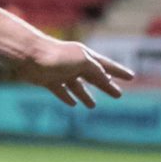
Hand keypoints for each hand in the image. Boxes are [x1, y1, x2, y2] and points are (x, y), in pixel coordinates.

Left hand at [20, 37, 134, 107]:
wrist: (29, 55)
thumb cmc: (57, 56)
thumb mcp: (83, 62)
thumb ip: (95, 71)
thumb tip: (105, 79)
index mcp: (85, 57)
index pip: (106, 66)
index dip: (119, 72)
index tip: (131, 77)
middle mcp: (74, 64)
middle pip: (94, 78)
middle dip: (106, 86)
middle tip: (118, 95)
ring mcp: (61, 73)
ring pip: (77, 86)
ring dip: (86, 95)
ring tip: (93, 106)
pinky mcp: (47, 81)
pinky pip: (60, 91)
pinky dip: (67, 97)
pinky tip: (73, 104)